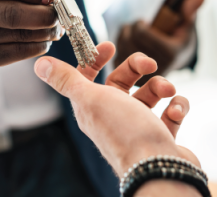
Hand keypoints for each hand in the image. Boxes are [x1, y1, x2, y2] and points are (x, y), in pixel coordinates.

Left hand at [34, 42, 199, 176]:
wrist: (158, 168)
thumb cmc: (124, 131)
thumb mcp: (90, 99)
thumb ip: (66, 80)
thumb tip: (40, 64)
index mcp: (92, 106)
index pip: (88, 77)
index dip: (96, 59)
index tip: (110, 47)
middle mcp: (113, 115)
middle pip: (122, 81)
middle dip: (137, 67)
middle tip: (150, 65)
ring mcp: (138, 125)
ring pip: (149, 94)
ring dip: (161, 86)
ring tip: (168, 92)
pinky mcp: (160, 134)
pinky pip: (170, 111)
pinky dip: (177, 106)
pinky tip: (176, 110)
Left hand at [115, 0, 203, 84]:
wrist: (173, 62)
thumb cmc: (179, 40)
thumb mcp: (186, 26)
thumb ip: (190, 12)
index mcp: (170, 53)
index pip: (141, 33)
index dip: (139, 23)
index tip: (143, 21)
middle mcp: (156, 67)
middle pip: (129, 39)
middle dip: (130, 28)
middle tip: (136, 26)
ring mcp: (143, 75)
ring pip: (120, 48)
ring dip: (123, 36)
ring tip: (132, 34)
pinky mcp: (132, 80)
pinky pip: (116, 58)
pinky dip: (119, 49)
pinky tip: (127, 44)